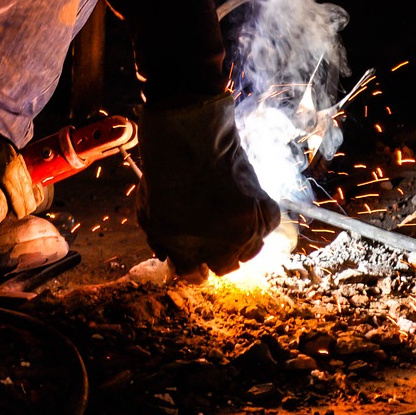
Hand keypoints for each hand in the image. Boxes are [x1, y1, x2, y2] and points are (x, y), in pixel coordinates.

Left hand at [136, 92, 280, 281]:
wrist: (190, 138)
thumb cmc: (164, 171)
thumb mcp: (148, 213)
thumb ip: (160, 241)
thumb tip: (170, 256)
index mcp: (185, 252)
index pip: (194, 276)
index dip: (193, 263)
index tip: (194, 251)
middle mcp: (219, 249)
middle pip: (224, 266)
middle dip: (216, 253)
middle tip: (212, 230)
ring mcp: (245, 232)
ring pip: (249, 251)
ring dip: (240, 238)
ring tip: (228, 215)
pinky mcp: (264, 210)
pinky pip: (267, 227)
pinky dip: (259, 219)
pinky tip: (245, 206)